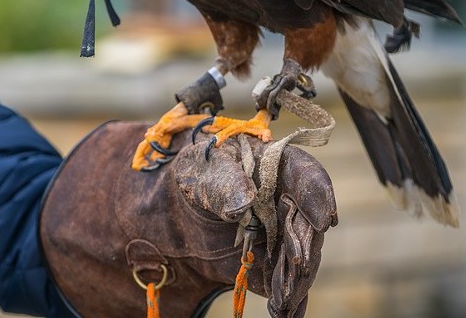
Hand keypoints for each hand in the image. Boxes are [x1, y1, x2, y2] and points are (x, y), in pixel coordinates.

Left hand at [40, 121, 337, 317]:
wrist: (140, 212)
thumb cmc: (171, 175)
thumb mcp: (191, 170)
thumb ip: (220, 180)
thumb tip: (246, 200)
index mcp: (262, 162)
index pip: (301, 172)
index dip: (316, 191)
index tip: (325, 215)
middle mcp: (272, 196)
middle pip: (303, 218)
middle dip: (305, 243)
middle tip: (298, 268)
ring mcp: (265, 231)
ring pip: (295, 252)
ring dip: (297, 277)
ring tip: (289, 300)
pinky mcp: (254, 262)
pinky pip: (278, 279)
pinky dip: (287, 297)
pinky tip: (286, 313)